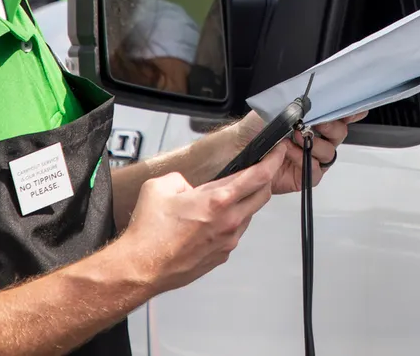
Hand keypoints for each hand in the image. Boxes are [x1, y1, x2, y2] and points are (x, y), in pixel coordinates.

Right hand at [119, 145, 283, 295]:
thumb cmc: (149, 232)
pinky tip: (210, 221)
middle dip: (266, 179)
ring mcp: (227, 241)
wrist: (141, 268)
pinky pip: (234, 233)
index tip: (279, 151)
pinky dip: (230, 222)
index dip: (274, 159)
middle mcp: (229, 221)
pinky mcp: (221, 256)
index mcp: (217, 200)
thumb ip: (180, 178)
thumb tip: (187, 184)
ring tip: (221, 199)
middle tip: (260, 169)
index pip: (259, 175)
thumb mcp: (160, 186)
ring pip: (248, 215)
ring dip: (244, 202)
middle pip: (263, 195)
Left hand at [229, 110, 368, 193]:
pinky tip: (290, 154)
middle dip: (331, 128)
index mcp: (313, 119)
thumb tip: (320, 97)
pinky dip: (305, 161)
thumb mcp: (278, 107)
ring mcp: (310, 158)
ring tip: (296, 138)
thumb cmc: (255, 126)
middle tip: (317, 124)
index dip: (350, 112)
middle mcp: (315, 138)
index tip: (356, 110)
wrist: (238, 146)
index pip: (338, 114)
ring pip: (329, 153)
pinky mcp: (302, 176)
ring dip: (315, 144)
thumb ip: (302, 103)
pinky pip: (316, 171)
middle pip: (339, 134)